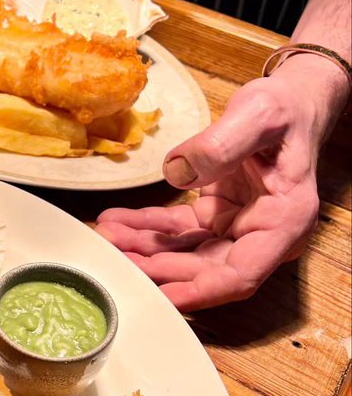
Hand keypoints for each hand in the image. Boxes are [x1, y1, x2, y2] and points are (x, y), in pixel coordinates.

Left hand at [95, 58, 346, 310]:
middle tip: (116, 259)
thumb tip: (179, 170)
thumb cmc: (284, 109)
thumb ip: (222, 144)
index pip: (240, 275)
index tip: (161, 295)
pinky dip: (147, 226)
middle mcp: (261, 233)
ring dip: (145, 249)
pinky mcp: (216, 214)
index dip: (199, 290)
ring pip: (186, 252)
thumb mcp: (258, 116)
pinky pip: (178, 229)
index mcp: (284, 221)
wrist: (288, 101)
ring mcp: (236, 226)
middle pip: (206, 270)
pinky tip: (117, 219)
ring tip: (107, 236)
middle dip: (158, 268)